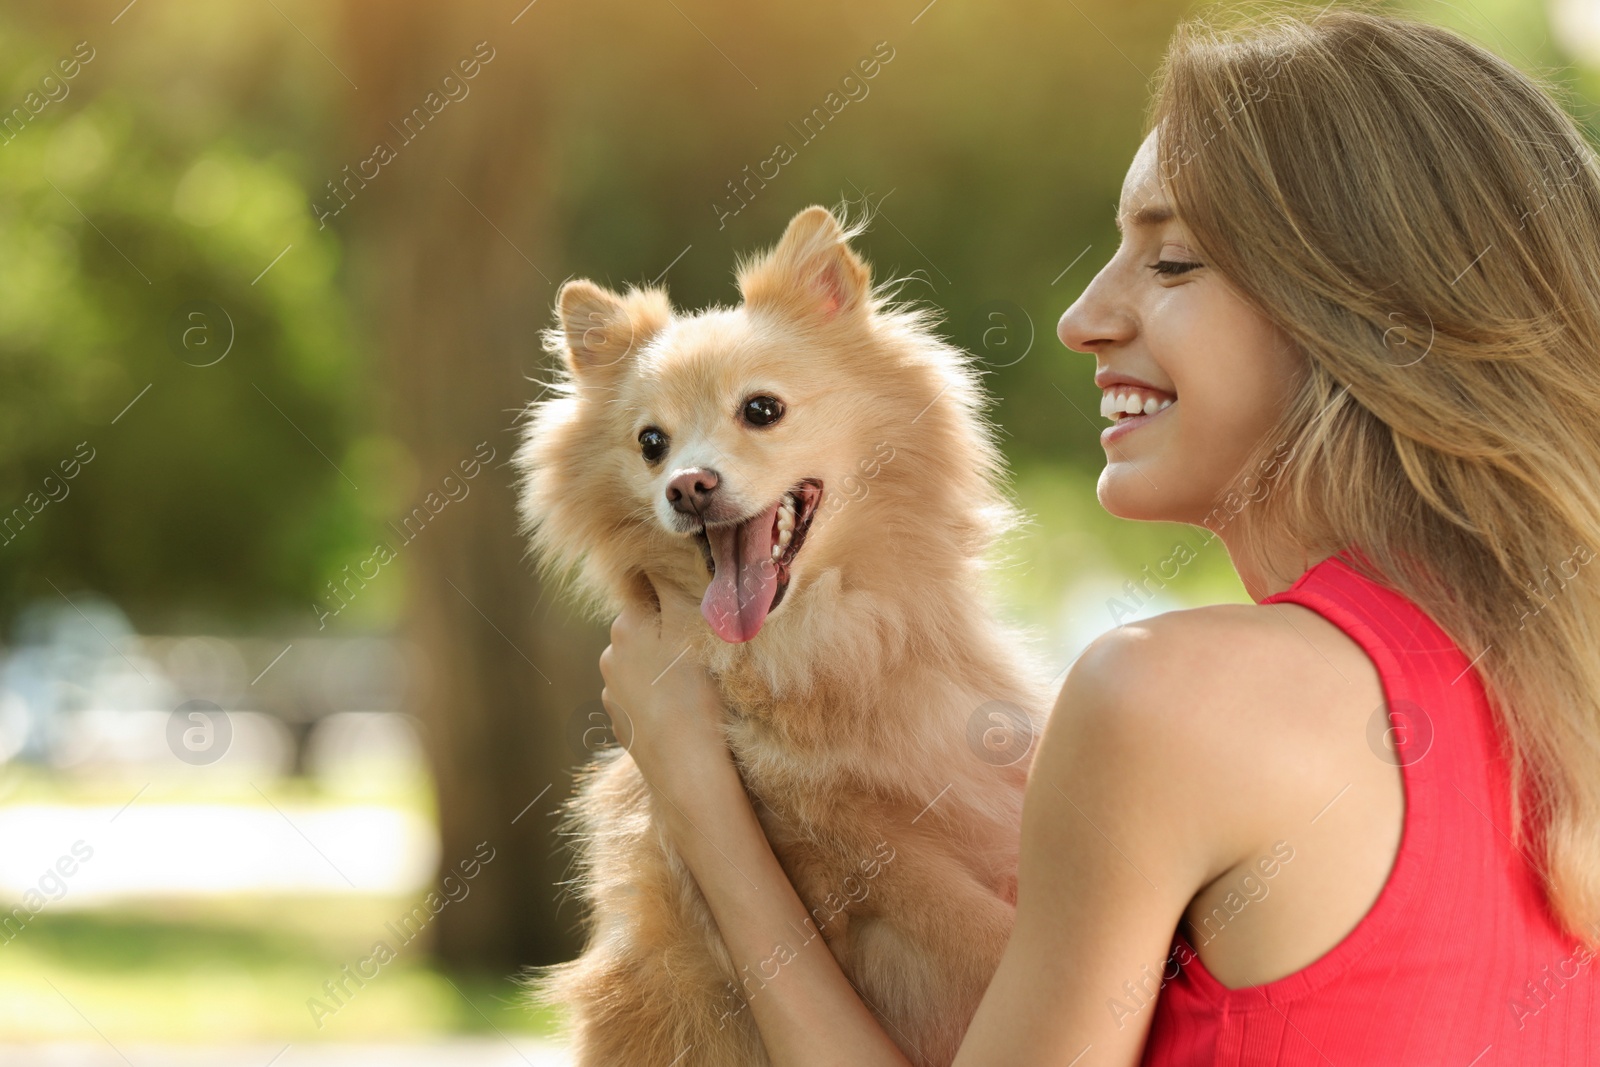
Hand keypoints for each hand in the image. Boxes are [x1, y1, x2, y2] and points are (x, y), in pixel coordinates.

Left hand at [598, 575, 730, 792]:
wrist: (687, 766)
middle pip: (645, 628)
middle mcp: (610, 655)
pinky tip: (684, 709)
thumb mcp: (687, 624)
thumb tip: (649, 552)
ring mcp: (613, 693)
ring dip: (664, 665)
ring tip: (696, 684)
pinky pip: (644, 697)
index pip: (646, 590)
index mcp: (625, 625)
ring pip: (644, 663)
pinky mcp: (622, 723)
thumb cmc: (694, 691)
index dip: (673, 594)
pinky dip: (660, 696)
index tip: (696, 607)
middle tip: (703, 647)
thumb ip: (667, 582)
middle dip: (668, 631)